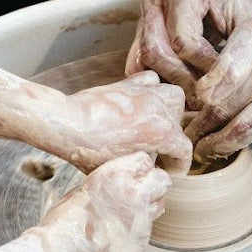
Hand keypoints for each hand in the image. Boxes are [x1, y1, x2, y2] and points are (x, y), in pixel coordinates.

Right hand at [36, 151, 171, 251]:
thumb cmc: (63, 221)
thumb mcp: (84, 189)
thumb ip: (109, 183)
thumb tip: (123, 181)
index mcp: (116, 176)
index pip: (144, 160)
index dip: (138, 166)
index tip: (131, 172)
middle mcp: (134, 195)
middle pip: (162, 179)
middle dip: (153, 181)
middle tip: (139, 188)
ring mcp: (141, 220)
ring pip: (161, 203)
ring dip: (150, 202)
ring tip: (129, 209)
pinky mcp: (142, 241)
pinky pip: (149, 225)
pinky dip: (140, 224)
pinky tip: (121, 229)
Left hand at [60, 72, 191, 174]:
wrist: (68, 123)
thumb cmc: (90, 151)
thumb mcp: (123, 168)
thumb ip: (145, 166)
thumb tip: (153, 168)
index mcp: (162, 133)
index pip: (184, 150)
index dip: (180, 165)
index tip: (172, 171)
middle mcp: (159, 109)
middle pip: (180, 123)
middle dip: (173, 139)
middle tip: (160, 151)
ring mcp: (145, 93)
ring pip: (174, 96)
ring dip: (170, 110)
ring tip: (157, 123)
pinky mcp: (129, 85)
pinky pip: (151, 80)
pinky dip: (152, 89)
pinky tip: (143, 103)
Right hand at [126, 0, 251, 106]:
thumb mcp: (250, 15)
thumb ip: (239, 48)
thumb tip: (228, 89)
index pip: (184, 42)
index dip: (204, 68)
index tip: (226, 81)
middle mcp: (157, 2)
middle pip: (157, 53)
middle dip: (183, 81)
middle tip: (208, 100)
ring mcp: (146, 15)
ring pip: (143, 60)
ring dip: (168, 83)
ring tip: (195, 99)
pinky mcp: (144, 28)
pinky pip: (139, 61)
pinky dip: (156, 79)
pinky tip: (179, 91)